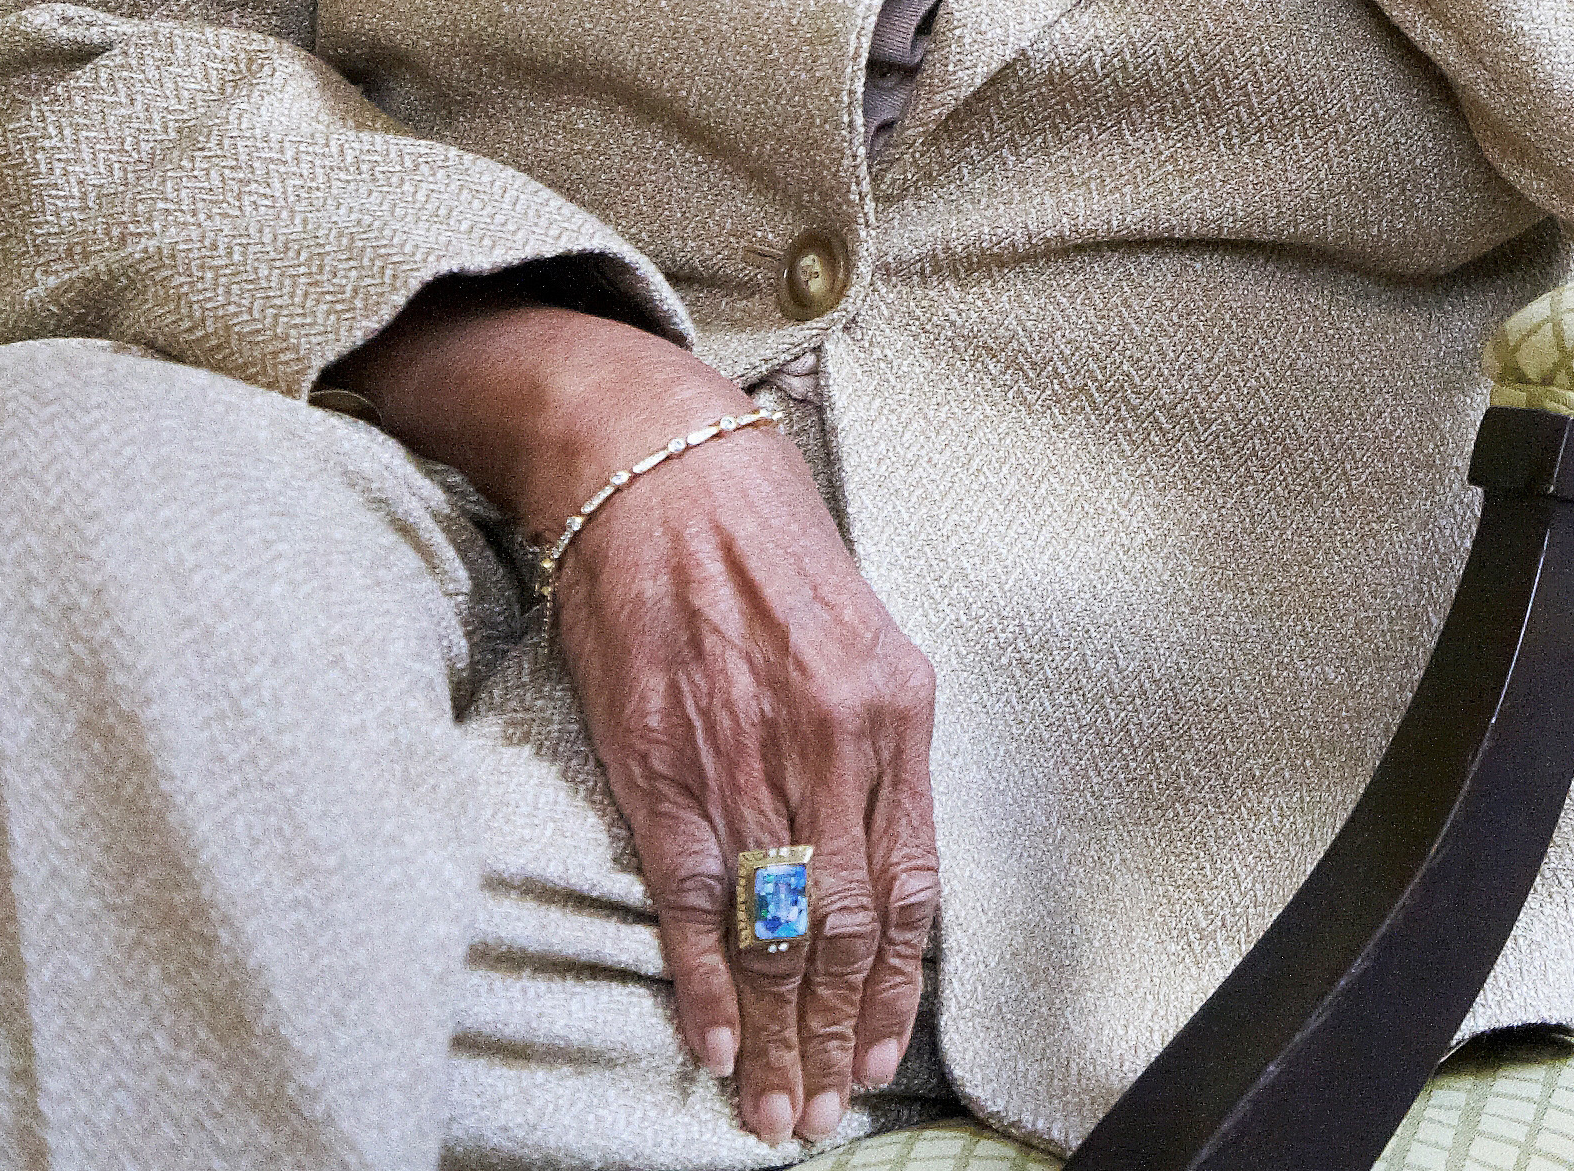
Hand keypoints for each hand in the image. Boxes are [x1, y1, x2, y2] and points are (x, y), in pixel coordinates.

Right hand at [550, 420, 941, 1148]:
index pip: (911, 888)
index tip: (881, 1057)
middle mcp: (836, 742)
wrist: (661, 468)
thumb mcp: (858, 631)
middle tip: (822, 1114)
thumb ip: (871, 739)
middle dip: (836, 1036)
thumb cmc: (761, 544)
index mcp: (898, 709)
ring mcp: (749, 758)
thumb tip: (874, 846)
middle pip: (848, 929)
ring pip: (776, 929)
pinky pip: (696, 898)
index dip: (895, 989)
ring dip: (776, 1035)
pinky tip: (713, 1043)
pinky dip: (705, 981)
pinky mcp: (664, 762)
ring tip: (773, 1113)